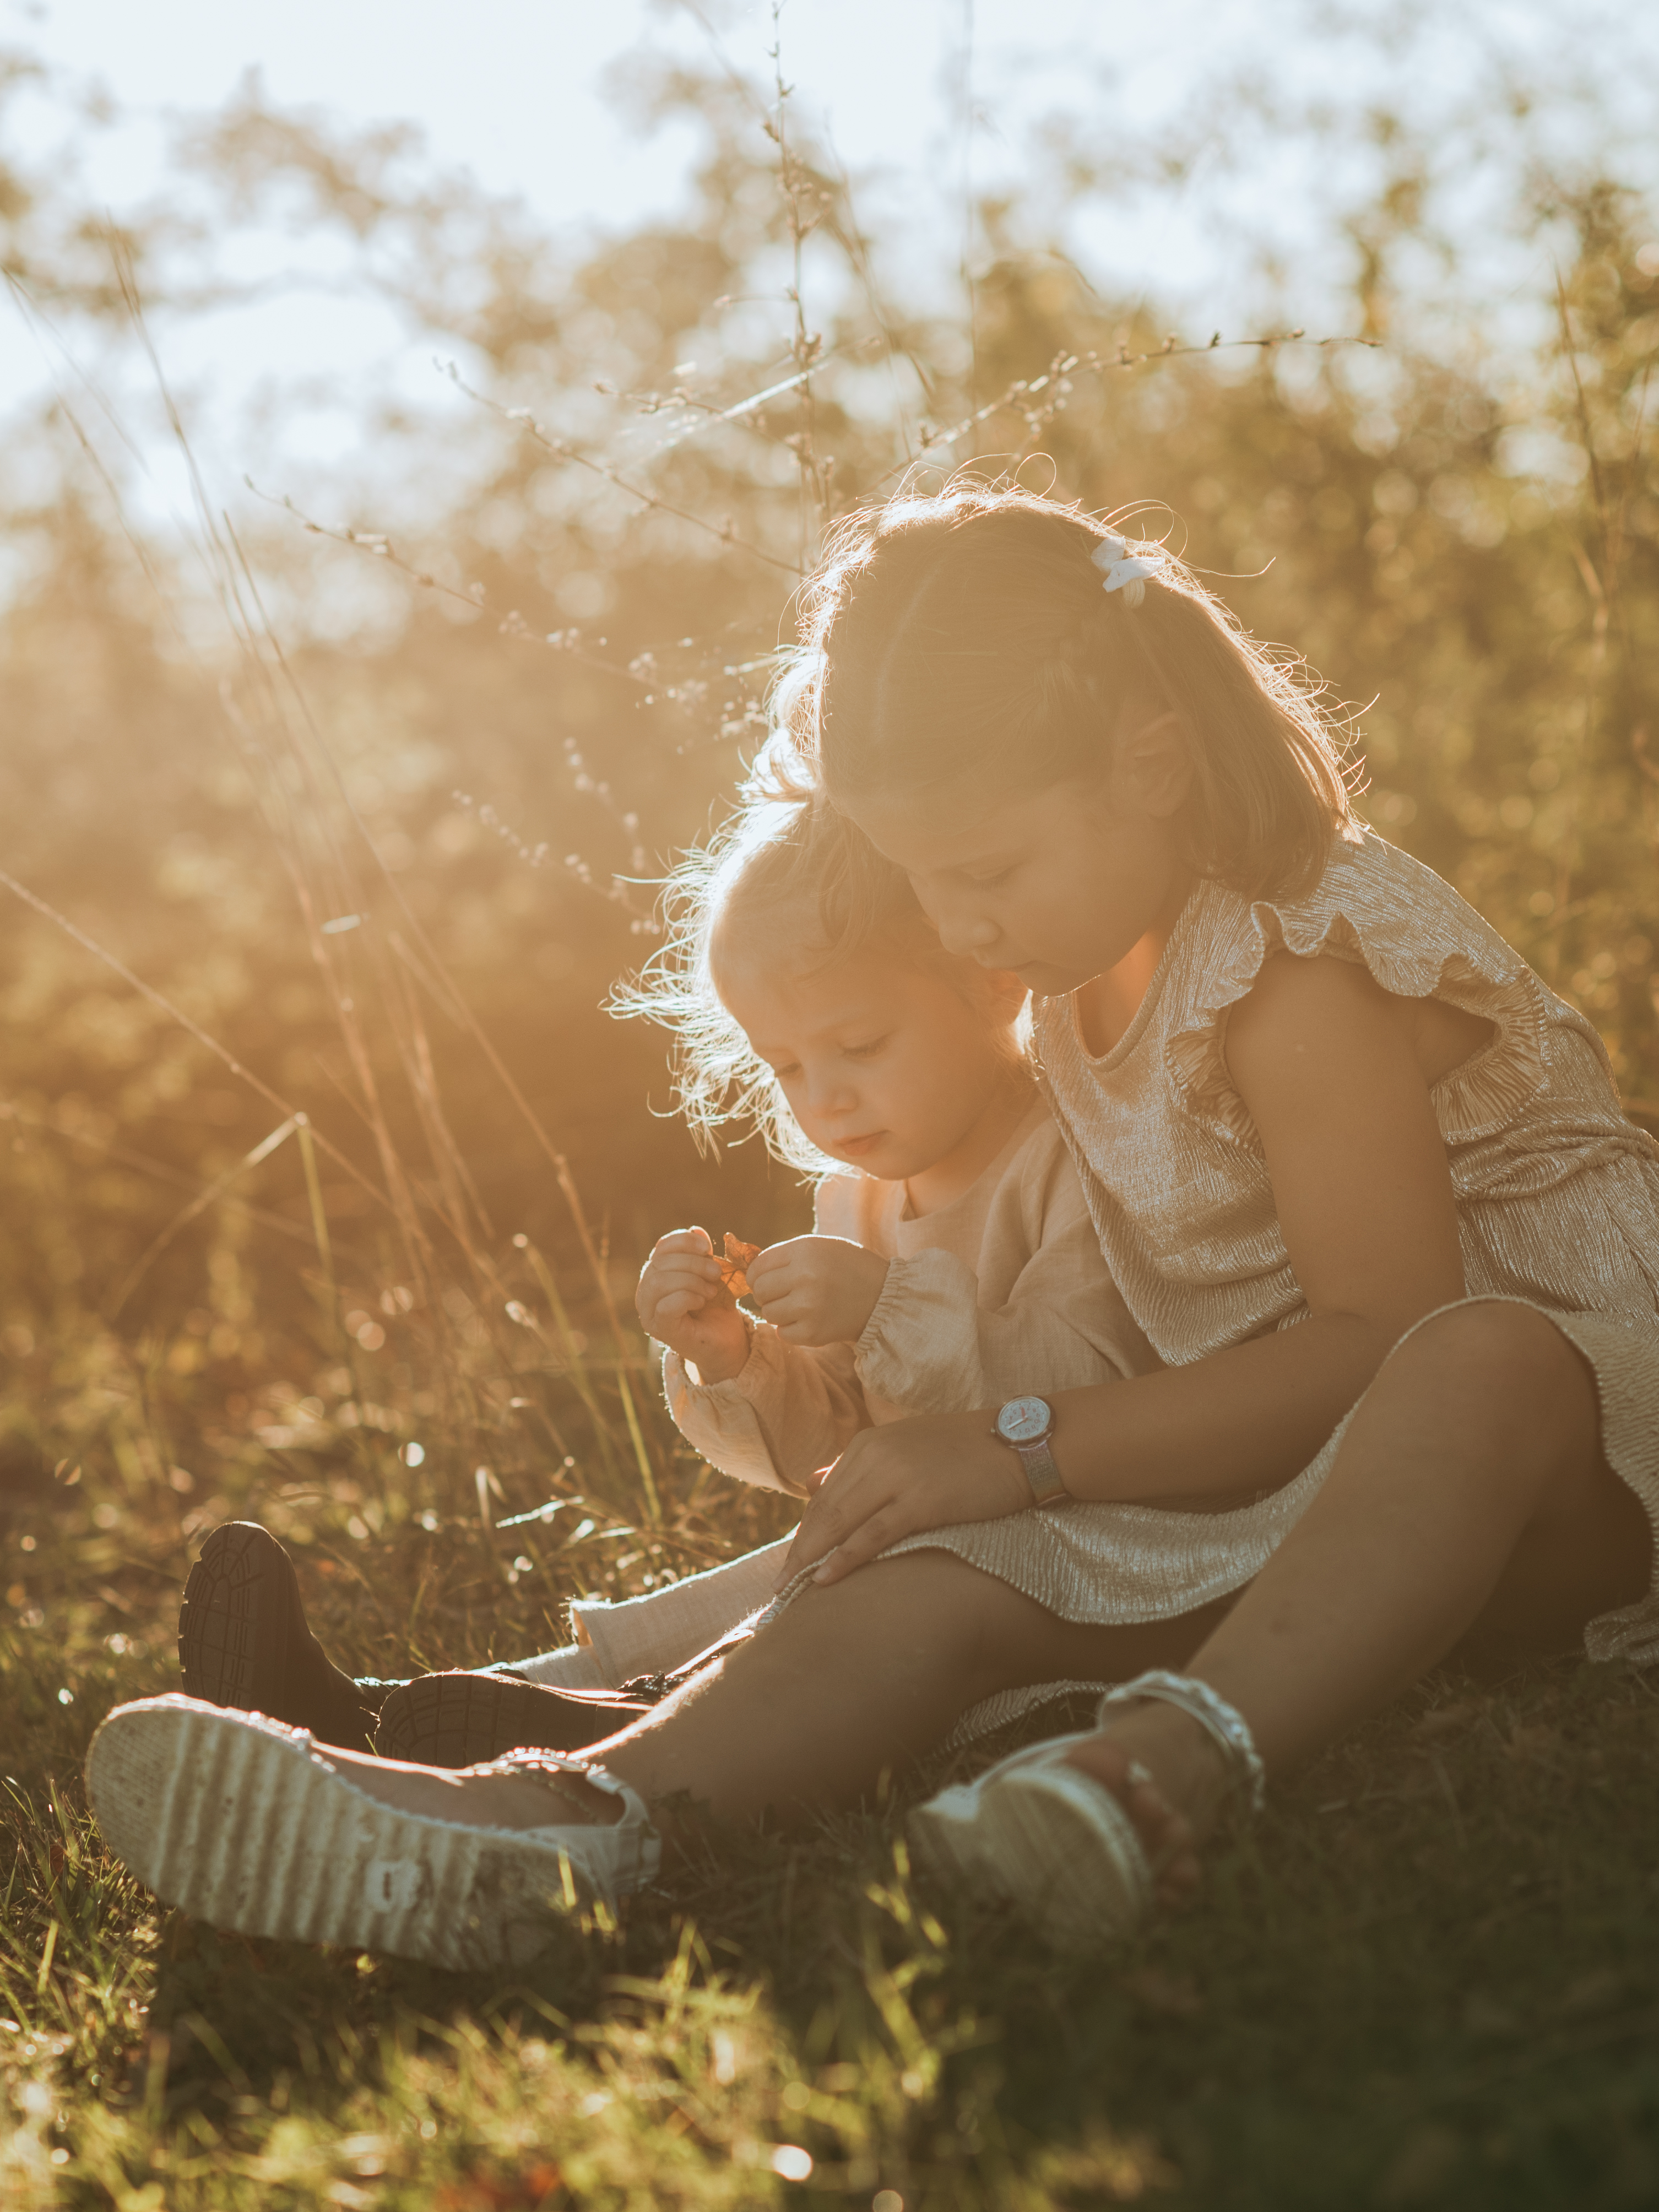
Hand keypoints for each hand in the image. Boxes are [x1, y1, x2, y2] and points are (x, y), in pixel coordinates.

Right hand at [635, 1228, 750, 1382]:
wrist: (728, 1340)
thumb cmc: (717, 1306)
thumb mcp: (711, 1274)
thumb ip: (702, 1254)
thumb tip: (695, 1229)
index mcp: (656, 1275)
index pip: (661, 1248)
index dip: (683, 1241)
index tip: (707, 1247)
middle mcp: (645, 1293)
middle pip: (659, 1264)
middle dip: (693, 1263)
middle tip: (716, 1274)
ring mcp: (649, 1314)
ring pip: (659, 1283)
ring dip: (691, 1281)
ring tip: (711, 1290)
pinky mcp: (661, 1330)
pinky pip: (666, 1306)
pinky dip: (688, 1297)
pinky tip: (702, 1301)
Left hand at [746, 1235, 890, 1345]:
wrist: (883, 1297)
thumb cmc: (847, 1268)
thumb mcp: (819, 1247)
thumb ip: (785, 1255)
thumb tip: (748, 1271)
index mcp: (804, 1251)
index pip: (758, 1266)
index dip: (757, 1275)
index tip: (767, 1280)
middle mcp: (804, 1277)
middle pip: (760, 1290)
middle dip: (766, 1294)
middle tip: (784, 1294)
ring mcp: (809, 1306)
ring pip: (768, 1313)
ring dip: (779, 1312)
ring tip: (799, 1306)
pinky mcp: (814, 1332)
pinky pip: (782, 1333)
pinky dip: (790, 1330)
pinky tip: (808, 1320)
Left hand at [776, 1407, 1030, 1586]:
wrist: (1022, 1443)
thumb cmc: (968, 1452)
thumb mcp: (905, 1447)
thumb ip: (860, 1465)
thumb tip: (812, 1482)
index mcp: (869, 1443)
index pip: (825, 1493)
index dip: (805, 1531)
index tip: (790, 1561)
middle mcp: (875, 1454)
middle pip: (825, 1510)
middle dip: (800, 1549)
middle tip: (777, 1585)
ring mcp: (898, 1476)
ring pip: (841, 1523)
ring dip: (810, 1558)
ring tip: (789, 1590)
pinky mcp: (922, 1500)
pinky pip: (873, 1535)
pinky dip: (844, 1558)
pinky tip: (824, 1579)